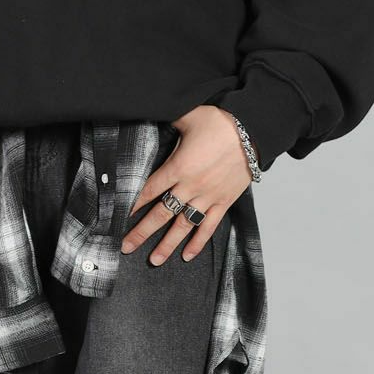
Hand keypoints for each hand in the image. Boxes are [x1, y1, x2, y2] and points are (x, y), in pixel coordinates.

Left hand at [122, 105, 252, 264]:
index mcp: (178, 167)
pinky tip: (187, 256)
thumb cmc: (221, 121)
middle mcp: (190, 186)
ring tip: (154, 260)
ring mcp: (208, 197)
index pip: (149, 190)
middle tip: (126, 247)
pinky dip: (198, 242)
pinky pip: (208, 227)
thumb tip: (155, 113)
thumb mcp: (189, 116)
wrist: (253, 131)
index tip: (119, 217)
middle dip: (141, 233)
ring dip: (167, 244)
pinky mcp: (224, 201)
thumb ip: (170, 120)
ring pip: (183, 226)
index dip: (133, 205)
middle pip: (161, 214)